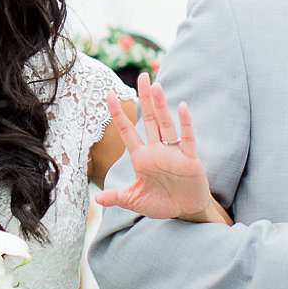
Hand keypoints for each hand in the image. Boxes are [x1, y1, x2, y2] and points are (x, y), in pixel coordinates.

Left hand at [93, 73, 220, 222]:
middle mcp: (157, 150)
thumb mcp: (135, 200)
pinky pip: (187, 138)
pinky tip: (182, 107)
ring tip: (156, 86)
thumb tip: (97, 199)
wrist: (186, 212)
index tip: (109, 95)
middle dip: (145, 98)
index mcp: (142, 158)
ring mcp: (174, 153)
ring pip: (166, 124)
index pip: (128, 131)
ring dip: (161, 106)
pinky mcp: (189, 159)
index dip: (119, 114)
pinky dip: (185, 123)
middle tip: (142, 76)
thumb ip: (117, 197)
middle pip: (150, 119)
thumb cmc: (161, 203)